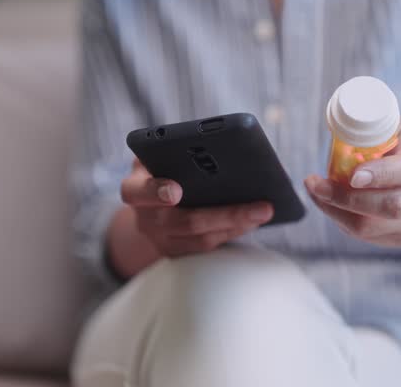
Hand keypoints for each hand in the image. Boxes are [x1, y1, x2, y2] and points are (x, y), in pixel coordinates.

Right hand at [118, 160, 273, 256]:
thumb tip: (215, 147)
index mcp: (134, 188)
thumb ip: (174, 148)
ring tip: (265, 211)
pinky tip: (255, 219)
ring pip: (202, 239)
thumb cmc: (159, 166)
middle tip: (261, 206)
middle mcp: (145, 218)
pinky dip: (233, 232)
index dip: (155, 191)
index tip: (176, 190)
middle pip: (184, 222)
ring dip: (237, 225)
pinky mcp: (177, 252)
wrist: (148, 200)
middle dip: (226, 214)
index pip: (138, 191)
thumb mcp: (157, 153)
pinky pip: (208, 246)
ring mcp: (161, 240)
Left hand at [304, 121, 400, 246]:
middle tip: (315, 184)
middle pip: (391, 206)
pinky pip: (366, 236)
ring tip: (315, 192)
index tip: (352, 175)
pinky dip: (341, 220)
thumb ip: (371, 129)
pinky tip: (330, 203)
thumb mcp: (395, 126)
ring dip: (336, 211)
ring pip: (373, 227)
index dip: (379, 175)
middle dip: (346, 198)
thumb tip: (339, 128)